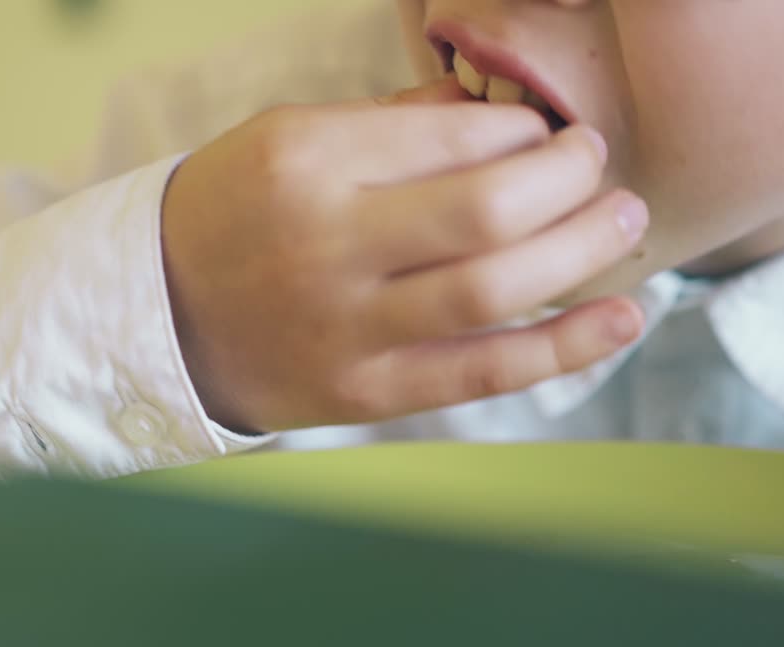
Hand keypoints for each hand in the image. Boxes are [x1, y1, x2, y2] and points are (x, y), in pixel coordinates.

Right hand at [160, 77, 647, 432]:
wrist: (158, 320)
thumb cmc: (232, 213)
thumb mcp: (285, 139)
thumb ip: (390, 124)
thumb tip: (496, 116)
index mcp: (304, 162)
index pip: (450, 137)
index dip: (521, 132)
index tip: (544, 135)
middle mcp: (328, 244)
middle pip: (487, 210)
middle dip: (568, 179)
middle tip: (597, 162)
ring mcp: (349, 328)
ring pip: (494, 290)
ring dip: (581, 250)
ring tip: (625, 219)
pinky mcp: (368, 393)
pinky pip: (482, 373)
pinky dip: (563, 348)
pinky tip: (624, 319)